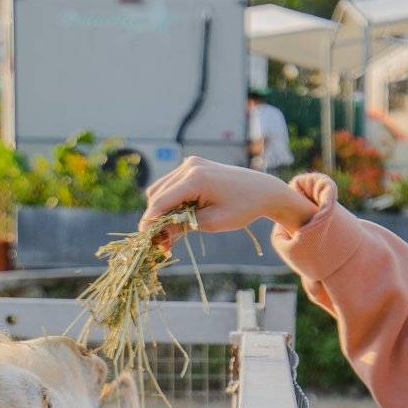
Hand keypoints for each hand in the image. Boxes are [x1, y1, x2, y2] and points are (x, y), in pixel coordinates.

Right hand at [139, 157, 315, 241]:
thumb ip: (183, 226)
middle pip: (157, 194)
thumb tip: (159, 235)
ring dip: (161, 210)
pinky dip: (171, 201)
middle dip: (155, 218)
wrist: (263, 190)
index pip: (161, 201)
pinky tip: (178, 218)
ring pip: (161, 189)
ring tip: (170, 234)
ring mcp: (191, 163)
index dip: (149, 222)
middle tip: (161, 243)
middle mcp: (189, 166)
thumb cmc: (242, 208)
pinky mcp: (193, 165)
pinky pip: (172, 184)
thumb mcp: (212, 223)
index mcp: (195, 178)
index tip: (143, 240)